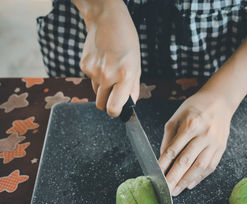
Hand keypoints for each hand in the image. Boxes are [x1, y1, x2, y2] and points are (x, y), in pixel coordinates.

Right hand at [78, 0, 140, 116]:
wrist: (106, 20)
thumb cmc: (126, 42)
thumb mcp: (137, 64)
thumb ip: (133, 87)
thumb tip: (130, 104)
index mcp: (125, 76)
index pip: (114, 108)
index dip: (115, 113)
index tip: (117, 111)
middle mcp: (107, 75)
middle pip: (102, 105)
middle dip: (108, 103)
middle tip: (114, 93)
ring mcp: (93, 71)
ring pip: (96, 93)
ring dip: (103, 89)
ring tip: (110, 72)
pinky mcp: (83, 66)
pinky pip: (90, 80)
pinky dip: (96, 76)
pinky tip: (102, 63)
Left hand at [158, 91, 233, 195]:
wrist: (220, 101)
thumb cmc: (195, 108)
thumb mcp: (177, 117)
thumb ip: (169, 138)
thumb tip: (163, 159)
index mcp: (191, 124)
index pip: (174, 149)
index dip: (164, 165)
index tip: (157, 176)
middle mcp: (204, 134)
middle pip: (186, 161)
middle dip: (174, 178)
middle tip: (166, 190)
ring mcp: (215, 143)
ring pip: (200, 167)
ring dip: (186, 181)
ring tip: (176, 190)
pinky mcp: (221, 148)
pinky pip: (210, 166)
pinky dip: (199, 177)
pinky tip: (190, 184)